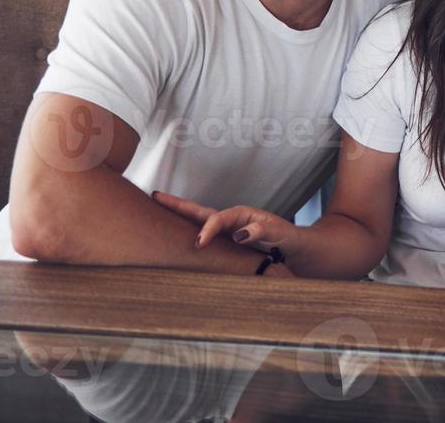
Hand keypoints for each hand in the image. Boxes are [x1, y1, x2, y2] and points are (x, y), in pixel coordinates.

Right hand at [152, 191, 299, 255]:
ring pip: (196, 221)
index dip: (207, 230)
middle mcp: (229, 220)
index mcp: (240, 214)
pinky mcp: (222, 243)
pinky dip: (184, 232)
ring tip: (154, 210)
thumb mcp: (277, 232)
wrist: (290, 246)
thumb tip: (240, 234)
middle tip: (155, 197)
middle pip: (199, 211)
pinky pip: (201, 236)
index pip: (217, 219)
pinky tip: (169, 234)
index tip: (198, 243)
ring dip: (177, 216)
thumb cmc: (284, 237)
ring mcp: (224, 231)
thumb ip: (262, 230)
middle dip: (178, 205)